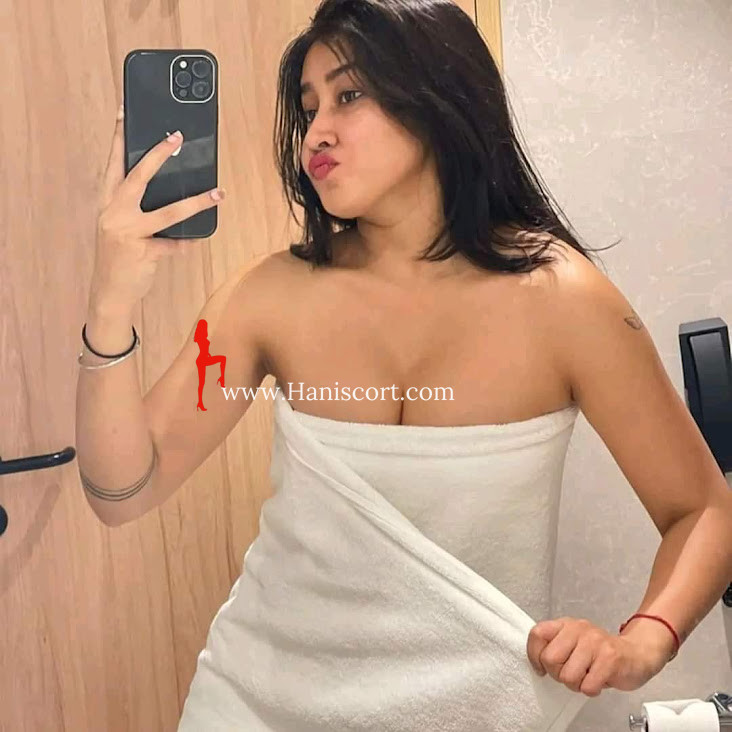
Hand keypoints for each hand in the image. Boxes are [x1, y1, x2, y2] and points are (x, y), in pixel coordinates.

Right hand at [91, 100, 224, 310]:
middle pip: (137, 177)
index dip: (119, 139)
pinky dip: (187, 242)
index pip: (113, 164)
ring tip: (217, 193)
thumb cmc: (120, 256)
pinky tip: (200, 238)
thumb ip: (135, 207)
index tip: (125, 113)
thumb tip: (169, 187)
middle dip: (158, 155)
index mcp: (108, 203)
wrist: (110, 292)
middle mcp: (114, 214)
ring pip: (166, 212)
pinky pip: (173, 245)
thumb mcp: (120, 227)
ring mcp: (126, 233)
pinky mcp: (141, 253)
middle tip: (177, 138)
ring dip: (195, 202)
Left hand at [526, 617, 668, 696]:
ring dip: (576, 684)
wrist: (637, 653)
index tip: (541, 668)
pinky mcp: (609, 659)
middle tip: (572, 673)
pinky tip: (598, 681)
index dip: (534, 655)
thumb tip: (536, 662)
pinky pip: (587, 686)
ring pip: (567, 676)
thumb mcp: (574, 641)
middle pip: (550, 659)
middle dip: (558, 674)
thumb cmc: (600, 652)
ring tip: (587, 676)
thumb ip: (555, 646)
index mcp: (566, 624)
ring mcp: (595, 643)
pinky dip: (591, 690)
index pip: (537, 634)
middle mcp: (579, 629)